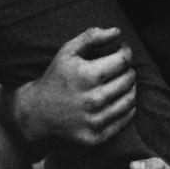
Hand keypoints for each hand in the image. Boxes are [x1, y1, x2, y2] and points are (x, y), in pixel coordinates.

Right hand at [15, 27, 135, 145]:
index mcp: (87, 75)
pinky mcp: (97, 137)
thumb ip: (91, 36)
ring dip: (130, 88)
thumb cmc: (56, 77)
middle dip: (128, 69)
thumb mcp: (67, 51)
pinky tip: (119, 99)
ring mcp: (95, 120)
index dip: (126, 52)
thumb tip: (117, 31)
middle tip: (121, 66)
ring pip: (130, 100)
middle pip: (128, 80)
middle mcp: (93, 99)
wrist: (38, 112)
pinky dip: (127, 107)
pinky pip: (125, 120)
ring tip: (121, 81)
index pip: (123, 61)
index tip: (123, 49)